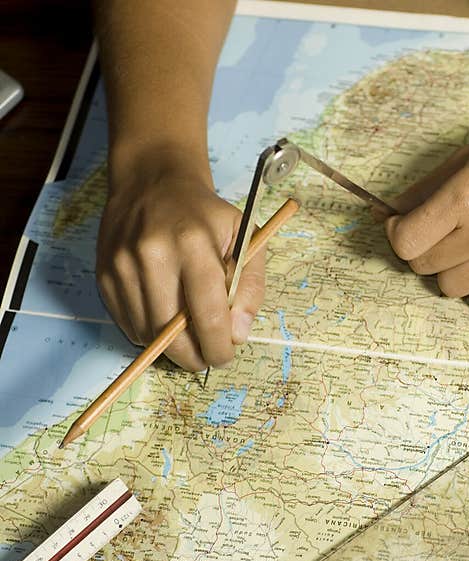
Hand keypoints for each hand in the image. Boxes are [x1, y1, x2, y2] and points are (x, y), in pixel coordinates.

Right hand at [96, 149, 263, 370]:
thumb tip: (238, 335)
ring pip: (147, 332)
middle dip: (193, 356)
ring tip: (189, 338)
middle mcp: (152, 254)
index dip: (218, 345)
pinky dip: (149, 333)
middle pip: (172, 330)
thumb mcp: (245, 238)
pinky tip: (165, 319)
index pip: (206, 312)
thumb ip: (250, 286)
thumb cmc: (207, 215)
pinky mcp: (104, 274)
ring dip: (171, 348)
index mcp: (193, 243)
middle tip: (207, 358)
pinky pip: (127, 323)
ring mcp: (122, 265)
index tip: (225, 356)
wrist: (154, 182)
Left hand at [384, 115, 468, 308]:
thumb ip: (425, 188)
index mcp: (465, 198)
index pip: (406, 241)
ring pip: (449, 288)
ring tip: (468, 246)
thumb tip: (386, 213)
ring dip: (448, 270)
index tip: (402, 225)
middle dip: (422, 249)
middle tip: (439, 232)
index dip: (396, 234)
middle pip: (423, 266)